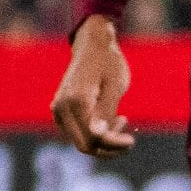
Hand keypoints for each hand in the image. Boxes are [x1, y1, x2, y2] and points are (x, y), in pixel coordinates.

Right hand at [53, 17, 138, 157]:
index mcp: (76, 101)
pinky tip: (110, 116)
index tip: (132, 141)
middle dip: (108, 146)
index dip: (114, 145)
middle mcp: (62, 107)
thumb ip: (106, 112)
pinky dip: (93, 131)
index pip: (93, 139)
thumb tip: (98, 137)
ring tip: (122, 118)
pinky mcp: (60, 110)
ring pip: (80, 140)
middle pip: (84, 145)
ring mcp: (58, 109)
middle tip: (128, 134)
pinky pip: (76, 131)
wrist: (92, 45)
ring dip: (102, 138)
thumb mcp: (115, 86)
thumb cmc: (109, 63)